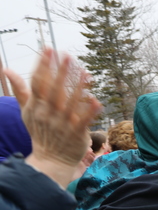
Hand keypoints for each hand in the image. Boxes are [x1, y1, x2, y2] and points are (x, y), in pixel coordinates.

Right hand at [4, 49, 101, 186]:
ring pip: (71, 103)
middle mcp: (48, 113)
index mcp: (36, 106)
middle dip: (60, 72)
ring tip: (85, 72)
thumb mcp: (27, 111)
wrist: (51, 159)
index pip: (38, 82)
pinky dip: (90, 111)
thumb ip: (20, 90)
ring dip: (78, 87)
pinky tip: (96, 100)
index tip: (48, 49)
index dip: (43, 65)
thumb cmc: (40, 132)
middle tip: (67, 55)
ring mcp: (63, 124)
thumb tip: (7, 70)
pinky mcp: (77, 134)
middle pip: (54, 90)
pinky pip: (84, 121)